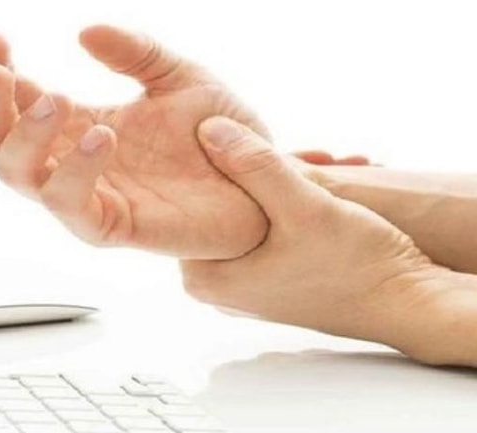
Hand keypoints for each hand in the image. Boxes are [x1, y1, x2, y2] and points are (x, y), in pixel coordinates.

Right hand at [0, 25, 269, 258]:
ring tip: (56, 100)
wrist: (261, 178)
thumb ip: (136, 52)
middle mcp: (68, 160)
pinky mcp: (113, 225)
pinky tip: (101, 136)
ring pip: (19, 176)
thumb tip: (85, 32)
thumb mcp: (178, 76)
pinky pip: (73, 207)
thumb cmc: (219, 130)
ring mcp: (87, 195)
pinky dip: (76, 172)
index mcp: (74, 121)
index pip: (10, 99)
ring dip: (24, 136)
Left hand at [181, 117, 441, 353]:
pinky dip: (289, 207)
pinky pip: (266, 230)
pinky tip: (324, 189)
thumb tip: (209, 129)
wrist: (406, 304)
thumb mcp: (303, 205)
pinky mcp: (266, 281)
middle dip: (266, 173)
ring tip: (329, 167)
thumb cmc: (356, 263)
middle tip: (314, 157)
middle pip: (224, 207)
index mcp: (204, 277)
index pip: (195, 201)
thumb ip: (255, 166)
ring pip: (250, 214)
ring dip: (284, 186)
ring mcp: (240, 286)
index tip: (269, 147)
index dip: (230, 164)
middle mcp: (213, 287)